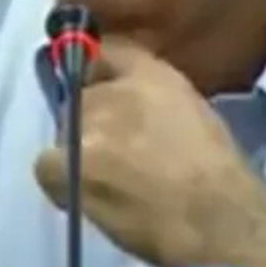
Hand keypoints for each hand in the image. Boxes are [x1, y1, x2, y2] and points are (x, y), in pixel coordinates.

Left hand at [34, 37, 265, 266]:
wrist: (217, 217)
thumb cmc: (217, 171)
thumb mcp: (193, 112)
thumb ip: (156, 97)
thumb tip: (132, 107)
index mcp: (153, 73)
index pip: (110, 49)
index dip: (100, 67)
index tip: (102, 83)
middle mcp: (116, 86)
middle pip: (83, 93)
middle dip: (96, 117)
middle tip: (119, 150)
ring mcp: (91, 121)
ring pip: (67, 129)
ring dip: (82, 148)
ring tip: (111, 178)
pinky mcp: (72, 159)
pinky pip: (47, 163)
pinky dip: (60, 176)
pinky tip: (85, 190)